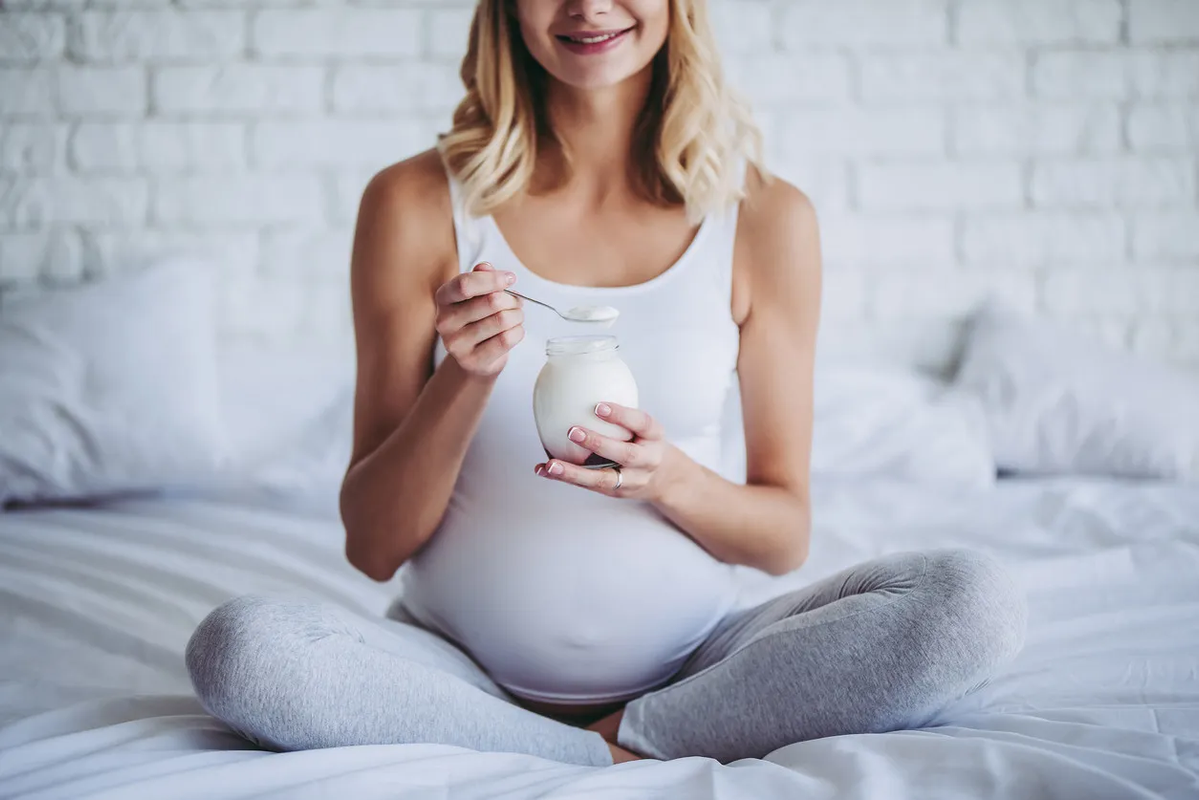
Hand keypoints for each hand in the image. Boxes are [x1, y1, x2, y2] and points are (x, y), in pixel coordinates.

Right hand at [435, 263, 523, 377]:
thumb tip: (486, 268)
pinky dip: (518, 332)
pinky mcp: (472, 361)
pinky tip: (513, 331)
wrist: (474, 359)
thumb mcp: (476, 295)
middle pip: (491, 301)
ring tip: (515, 317)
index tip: (510, 278)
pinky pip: (506, 339)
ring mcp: (457, 344)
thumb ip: (481, 278)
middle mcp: (445, 321)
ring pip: (502, 320)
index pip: (466, 284)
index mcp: (444, 298)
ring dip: (517, 316)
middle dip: (512, 300)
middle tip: (516, 303)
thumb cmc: (478, 320)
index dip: (493, 279)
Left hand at [535, 403, 675, 500]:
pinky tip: (544, 470)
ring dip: (574, 472)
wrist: (662, 478)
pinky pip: (588, 486)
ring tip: (551, 465)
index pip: (642, 423)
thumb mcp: (644, 426)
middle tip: (572, 431)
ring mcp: (631, 480)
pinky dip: (565, 478)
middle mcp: (647, 460)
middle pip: (626, 454)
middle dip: (598, 444)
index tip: (599, 406)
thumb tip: (581, 385)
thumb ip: (622, 414)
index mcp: (654, 436)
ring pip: (603, 479)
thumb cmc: (645, 442)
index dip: (621, 415)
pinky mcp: (614, 492)